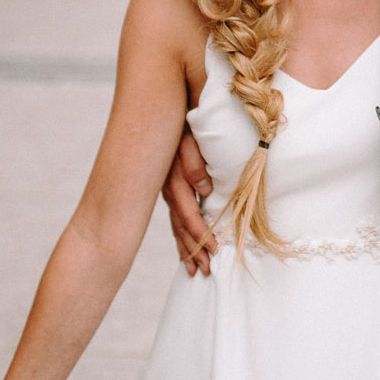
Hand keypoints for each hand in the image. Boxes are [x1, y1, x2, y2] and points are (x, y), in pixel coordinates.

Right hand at [162, 128, 216, 275]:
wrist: (167, 108)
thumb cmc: (187, 124)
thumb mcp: (191, 139)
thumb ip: (195, 164)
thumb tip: (206, 190)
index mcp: (175, 180)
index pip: (189, 215)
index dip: (201, 235)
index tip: (214, 251)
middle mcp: (168, 189)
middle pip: (181, 227)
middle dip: (193, 250)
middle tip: (206, 272)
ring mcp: (165, 190)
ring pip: (175, 226)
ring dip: (185, 248)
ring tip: (193, 269)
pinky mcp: (167, 188)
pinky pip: (174, 217)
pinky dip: (180, 235)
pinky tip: (184, 249)